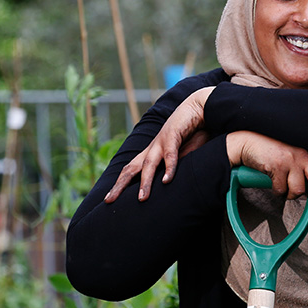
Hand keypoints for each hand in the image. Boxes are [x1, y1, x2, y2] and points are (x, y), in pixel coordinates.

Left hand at [105, 87, 213, 202]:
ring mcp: (161, 141)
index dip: (120, 184)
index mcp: (151, 152)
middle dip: (120, 185)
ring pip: (149, 164)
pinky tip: (167, 181)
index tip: (109, 199)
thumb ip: (174, 168)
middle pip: (131, 168)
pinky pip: (170, 154)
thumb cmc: (191, 132)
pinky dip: (169, 168)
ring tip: (142, 199)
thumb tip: (168, 184)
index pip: (131, 170)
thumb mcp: (181, 154)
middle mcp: (152, 147)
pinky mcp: (174, 135)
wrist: (198, 107)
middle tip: (109, 201)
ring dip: (145, 182)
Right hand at [226, 131, 307, 217]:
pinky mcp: (278, 165)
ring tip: (284, 186)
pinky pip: (281, 190)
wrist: (250, 142)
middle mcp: (306, 154)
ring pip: (299, 191)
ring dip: (290, 195)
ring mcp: (292, 160)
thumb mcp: (297, 156)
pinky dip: (277, 191)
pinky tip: (273, 181)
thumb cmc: (275, 152)